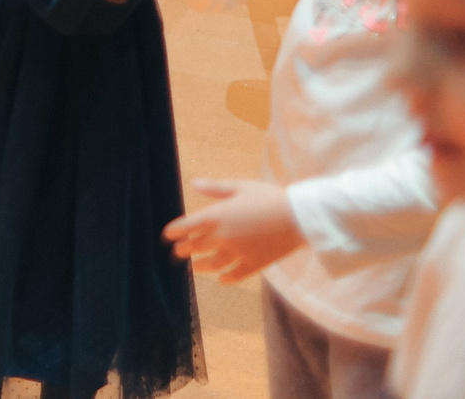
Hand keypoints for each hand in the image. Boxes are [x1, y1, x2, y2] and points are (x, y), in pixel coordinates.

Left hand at [167, 179, 302, 281]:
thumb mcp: (240, 187)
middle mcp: (223, 237)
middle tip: (177, 252)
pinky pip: (236, 275)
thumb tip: (194, 183)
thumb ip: (215, 188)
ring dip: (201, 266)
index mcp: (217, 216)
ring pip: (213, 263)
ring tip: (194, 267)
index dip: (175, 232)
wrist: (298, 217)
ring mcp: (239, 253)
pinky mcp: (255, 264)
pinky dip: (227, 278)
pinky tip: (222, 280)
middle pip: (197, 246)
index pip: (187, 226)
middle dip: (184, 249)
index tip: (167, 236)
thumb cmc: (268, 197)